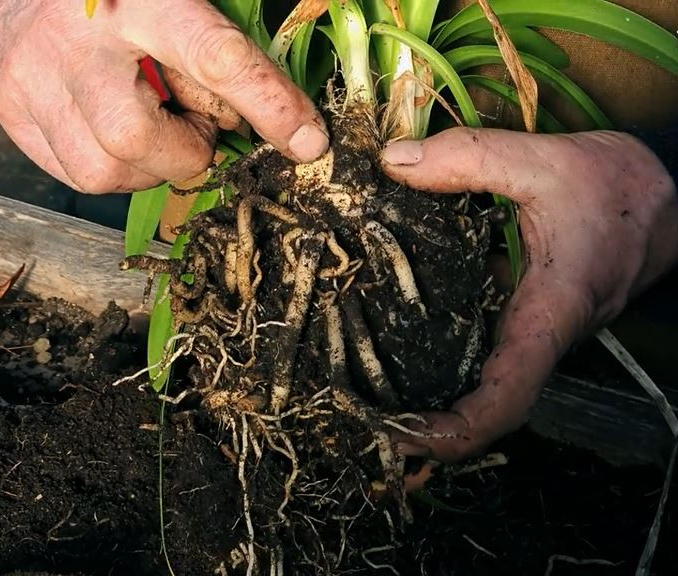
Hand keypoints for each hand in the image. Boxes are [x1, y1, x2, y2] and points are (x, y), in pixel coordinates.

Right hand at [0, 0, 328, 192]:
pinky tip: (116, 131)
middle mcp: (74, 39)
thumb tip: (247, 122)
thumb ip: (214, 51)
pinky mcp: (11, 111)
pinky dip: (113, 167)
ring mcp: (31, 79)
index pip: (212, 56)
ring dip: (147, 165)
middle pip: (134, 137)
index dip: (267, 105)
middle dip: (182, 152)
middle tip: (194, 127)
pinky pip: (74, 175)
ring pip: (101, 170)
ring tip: (151, 124)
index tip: (308, 142)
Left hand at [381, 127, 677, 462]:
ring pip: (474, 368)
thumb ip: (469, 159)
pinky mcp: (519, 308)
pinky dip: (431, 334)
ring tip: (356, 381)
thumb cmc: (619, 187)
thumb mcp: (544, 161)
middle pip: (481, 397)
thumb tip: (393, 164)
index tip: (409, 442)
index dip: (460, 430)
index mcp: (550, 312)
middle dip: (424, 419)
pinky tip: (381, 314)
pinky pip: (474, 333)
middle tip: (358, 417)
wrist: (667, 196)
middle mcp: (537, 332)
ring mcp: (528, 324)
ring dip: (421, 381)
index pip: (509, 394)